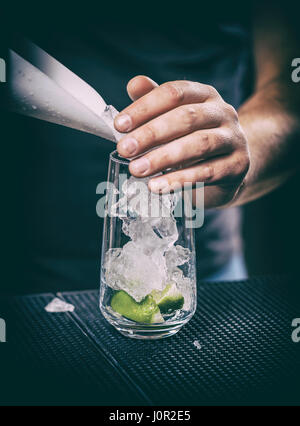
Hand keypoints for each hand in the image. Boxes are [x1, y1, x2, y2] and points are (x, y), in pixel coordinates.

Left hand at [115, 76, 249, 207]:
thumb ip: (154, 103)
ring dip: (163, 157)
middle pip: (186, 117)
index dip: (145, 107)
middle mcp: (223, 112)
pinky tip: (158, 186)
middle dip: (151, 133)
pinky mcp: (238, 166)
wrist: (229, 168)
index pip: (174, 93)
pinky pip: (207, 172)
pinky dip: (180, 180)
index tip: (120, 125)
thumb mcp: (173, 121)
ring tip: (137, 170)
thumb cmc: (194, 141)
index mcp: (204, 95)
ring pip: (198, 145)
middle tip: (124, 149)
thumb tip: (133, 84)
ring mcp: (234, 139)